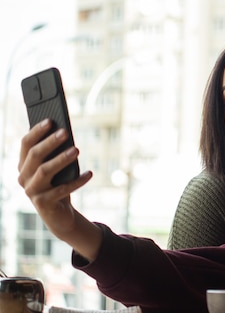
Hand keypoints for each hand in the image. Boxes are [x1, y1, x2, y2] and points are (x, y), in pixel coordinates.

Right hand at [18, 119, 101, 259]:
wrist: (59, 215)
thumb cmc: (58, 185)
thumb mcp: (56, 168)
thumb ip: (56, 154)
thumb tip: (65, 133)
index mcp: (23, 165)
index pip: (25, 144)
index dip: (36, 131)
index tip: (50, 120)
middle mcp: (23, 177)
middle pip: (35, 155)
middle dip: (50, 142)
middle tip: (65, 132)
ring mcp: (32, 191)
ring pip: (45, 171)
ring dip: (61, 159)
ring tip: (77, 150)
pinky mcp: (43, 204)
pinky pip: (62, 189)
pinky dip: (77, 181)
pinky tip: (89, 173)